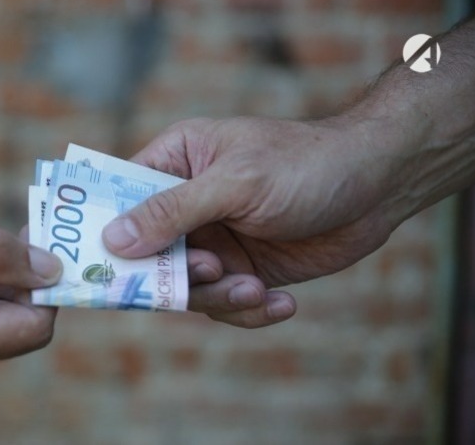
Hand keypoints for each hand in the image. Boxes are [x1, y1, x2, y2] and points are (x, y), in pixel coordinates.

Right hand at [103, 117, 400, 325]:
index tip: (96, 267)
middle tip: (211, 269)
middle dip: (176, 274)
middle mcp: (185, 205)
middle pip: (147, 255)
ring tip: (255, 288)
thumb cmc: (303, 164)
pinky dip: (249, 310)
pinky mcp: (243, 270)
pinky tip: (280, 302)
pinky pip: (226, 304)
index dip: (105, 233)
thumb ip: (172, 212)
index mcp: (173, 164)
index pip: (118, 200)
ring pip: (186, 288)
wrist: (377, 185)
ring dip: (220, 296)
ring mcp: (213, 240)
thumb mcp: (235, 183)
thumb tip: (112, 241)